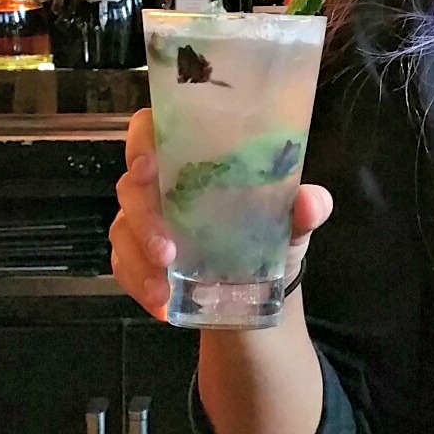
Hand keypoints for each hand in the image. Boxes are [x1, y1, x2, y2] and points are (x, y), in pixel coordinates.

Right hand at [108, 107, 334, 321]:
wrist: (257, 287)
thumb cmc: (268, 233)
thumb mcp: (292, 222)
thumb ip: (305, 209)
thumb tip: (311, 203)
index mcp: (193, 157)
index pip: (153, 129)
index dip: (141, 142)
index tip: (150, 166)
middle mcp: (161, 184)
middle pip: (131, 185)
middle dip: (144, 219)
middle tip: (168, 252)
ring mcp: (142, 221)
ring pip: (122, 229)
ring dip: (139, 260)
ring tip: (165, 290)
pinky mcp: (135, 256)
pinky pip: (122, 266)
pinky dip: (139, 285)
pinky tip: (161, 304)